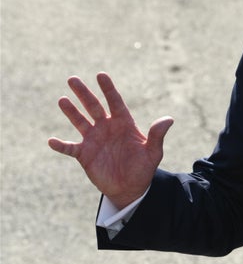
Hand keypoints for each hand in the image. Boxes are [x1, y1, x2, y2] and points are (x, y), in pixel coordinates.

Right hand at [48, 73, 173, 208]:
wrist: (130, 188)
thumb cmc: (143, 168)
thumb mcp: (153, 152)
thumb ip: (157, 135)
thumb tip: (169, 119)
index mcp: (123, 123)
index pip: (115, 102)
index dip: (108, 89)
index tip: (101, 75)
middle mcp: (107, 127)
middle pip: (93, 107)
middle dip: (84, 93)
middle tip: (73, 79)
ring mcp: (94, 140)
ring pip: (80, 122)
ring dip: (71, 112)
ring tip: (63, 100)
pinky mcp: (84, 154)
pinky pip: (69, 148)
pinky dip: (60, 145)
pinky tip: (51, 140)